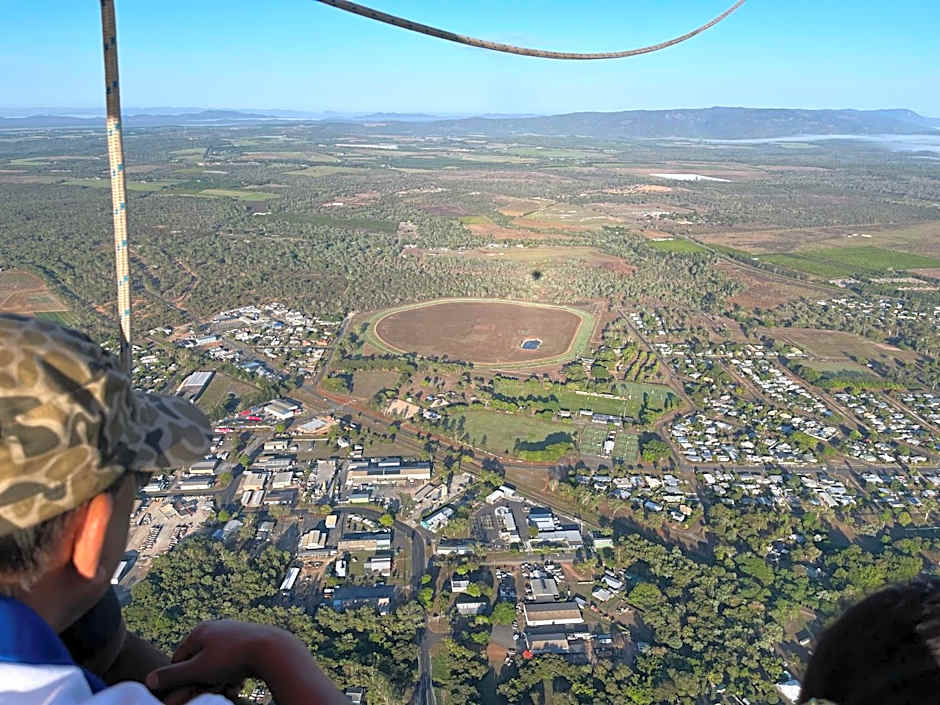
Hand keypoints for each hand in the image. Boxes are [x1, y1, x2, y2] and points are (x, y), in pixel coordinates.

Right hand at [146, 620, 349, 704]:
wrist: (272, 649)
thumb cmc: (232, 657)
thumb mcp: (198, 669)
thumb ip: (173, 675)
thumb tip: (148, 681)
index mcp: (200, 631)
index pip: (179, 659)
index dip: (181, 679)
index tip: (186, 693)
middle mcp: (215, 628)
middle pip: (199, 663)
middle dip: (202, 682)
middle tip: (210, 692)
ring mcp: (232, 633)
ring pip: (217, 665)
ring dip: (219, 681)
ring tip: (229, 687)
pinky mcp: (247, 642)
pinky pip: (232, 663)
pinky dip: (233, 675)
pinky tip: (238, 683)